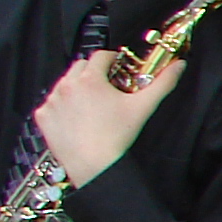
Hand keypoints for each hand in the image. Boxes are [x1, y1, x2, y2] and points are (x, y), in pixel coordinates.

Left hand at [34, 50, 179, 186]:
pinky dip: (63, 107)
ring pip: (64, 83)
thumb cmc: (117, 136)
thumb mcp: (144, 107)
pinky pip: (52, 103)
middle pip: (80, 66)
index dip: (112, 60)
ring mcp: (52, 100)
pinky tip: (76, 119)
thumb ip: (163, 83)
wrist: (94, 165)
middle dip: (93, 73)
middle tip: (106, 88)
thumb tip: (179, 66)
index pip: (100, 56)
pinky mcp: (43, 116)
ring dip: (76, 88)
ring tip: (91, 105)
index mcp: (90, 78)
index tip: (118, 69)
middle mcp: (66, 85)